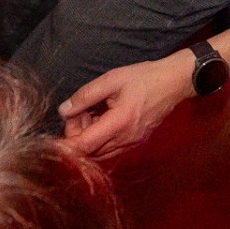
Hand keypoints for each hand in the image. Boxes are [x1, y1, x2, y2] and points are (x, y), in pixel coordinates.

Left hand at [59, 54, 189, 157]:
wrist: (174, 82)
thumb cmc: (144, 77)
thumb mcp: (112, 79)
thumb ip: (85, 95)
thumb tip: (63, 111)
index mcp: (119, 123)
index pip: (84, 145)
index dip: (65, 145)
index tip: (54, 138)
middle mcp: (125, 139)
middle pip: (89, 150)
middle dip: (77, 134)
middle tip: (78, 110)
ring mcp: (132, 142)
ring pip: (99, 151)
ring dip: (88, 136)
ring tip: (90, 112)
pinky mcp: (135, 141)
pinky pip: (110, 147)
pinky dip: (99, 137)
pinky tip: (102, 117)